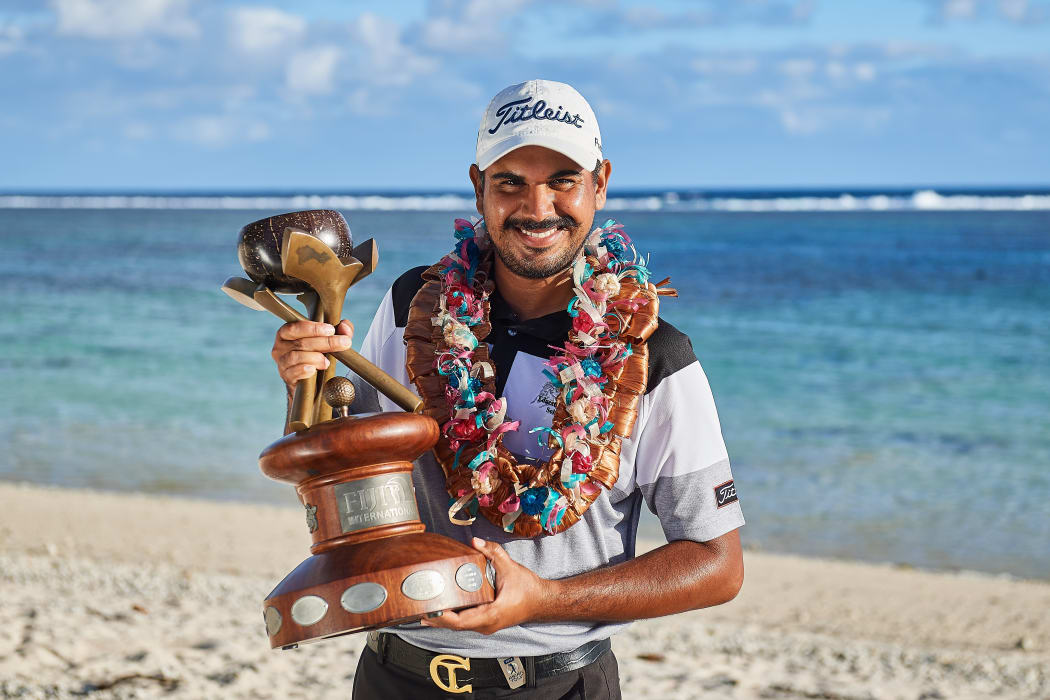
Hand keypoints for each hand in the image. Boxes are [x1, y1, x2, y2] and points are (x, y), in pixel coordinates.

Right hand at [271, 319, 353, 387]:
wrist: (312, 381)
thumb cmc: (318, 354)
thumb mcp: (330, 341)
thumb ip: (340, 331)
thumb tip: (345, 326)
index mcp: (287, 333)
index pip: (295, 327)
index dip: (313, 328)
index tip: (331, 330)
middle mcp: (280, 347)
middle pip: (301, 342)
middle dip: (324, 342)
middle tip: (343, 343)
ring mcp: (282, 363)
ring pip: (296, 356)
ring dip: (315, 358)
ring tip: (327, 361)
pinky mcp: (286, 377)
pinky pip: (292, 372)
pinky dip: (304, 370)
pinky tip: (313, 370)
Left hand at [421, 538, 551, 635]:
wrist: (542, 601)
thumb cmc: (529, 589)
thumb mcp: (510, 567)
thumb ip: (492, 552)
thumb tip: (475, 542)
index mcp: (491, 615)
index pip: (461, 621)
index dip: (443, 617)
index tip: (429, 610)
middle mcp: (486, 624)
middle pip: (455, 626)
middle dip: (436, 618)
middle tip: (418, 606)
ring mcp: (486, 625)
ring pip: (459, 625)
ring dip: (443, 618)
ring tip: (424, 607)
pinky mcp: (486, 621)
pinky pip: (465, 621)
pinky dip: (452, 616)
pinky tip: (441, 607)